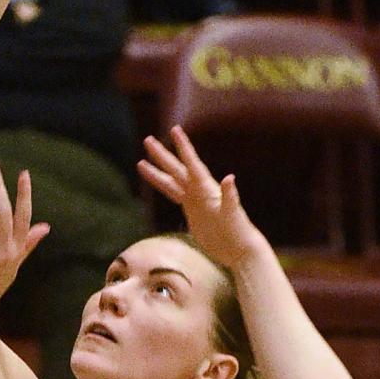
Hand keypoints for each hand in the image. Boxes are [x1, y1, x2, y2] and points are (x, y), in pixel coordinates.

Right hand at [138, 126, 261, 269]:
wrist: (238, 248)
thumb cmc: (238, 231)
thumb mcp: (233, 214)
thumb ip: (230, 196)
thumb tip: (229, 178)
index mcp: (207, 188)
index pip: (192, 163)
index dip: (183, 147)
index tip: (174, 130)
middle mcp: (200, 190)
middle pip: (176, 169)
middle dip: (162, 155)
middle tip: (148, 140)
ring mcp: (194, 200)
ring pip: (171, 181)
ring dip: (158, 171)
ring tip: (140, 162)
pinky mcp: (192, 210)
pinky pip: (173, 194)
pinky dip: (163, 187)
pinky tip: (158, 180)